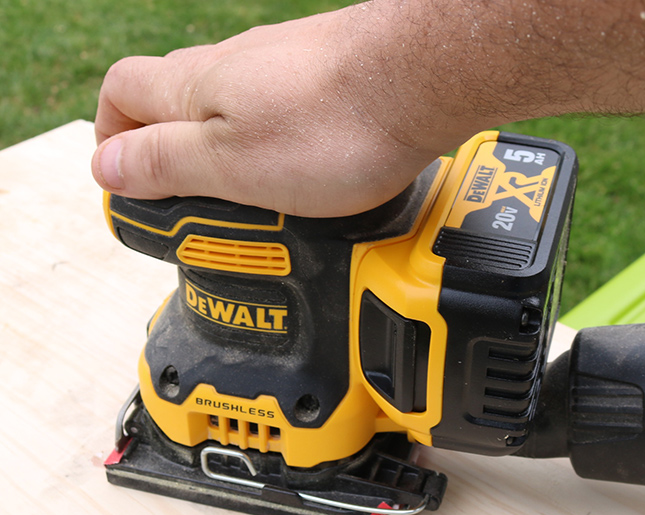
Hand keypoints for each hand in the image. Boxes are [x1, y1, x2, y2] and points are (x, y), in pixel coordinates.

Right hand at [91, 4, 473, 216]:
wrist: (422, 80)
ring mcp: (286, 65)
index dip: (112, 136)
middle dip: (177, 151)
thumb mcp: (230, 164)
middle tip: (196, 204)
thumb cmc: (331, 125)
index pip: (120, 93)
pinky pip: (289, 109)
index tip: (127, 180)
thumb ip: (166, 164)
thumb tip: (105, 166)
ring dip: (235, 149)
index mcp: (193, 86)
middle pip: (178, 100)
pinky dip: (286, 142)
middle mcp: (233, 65)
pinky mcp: (332, 74)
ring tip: (260, 201)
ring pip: (238, 105)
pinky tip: (315, 172)